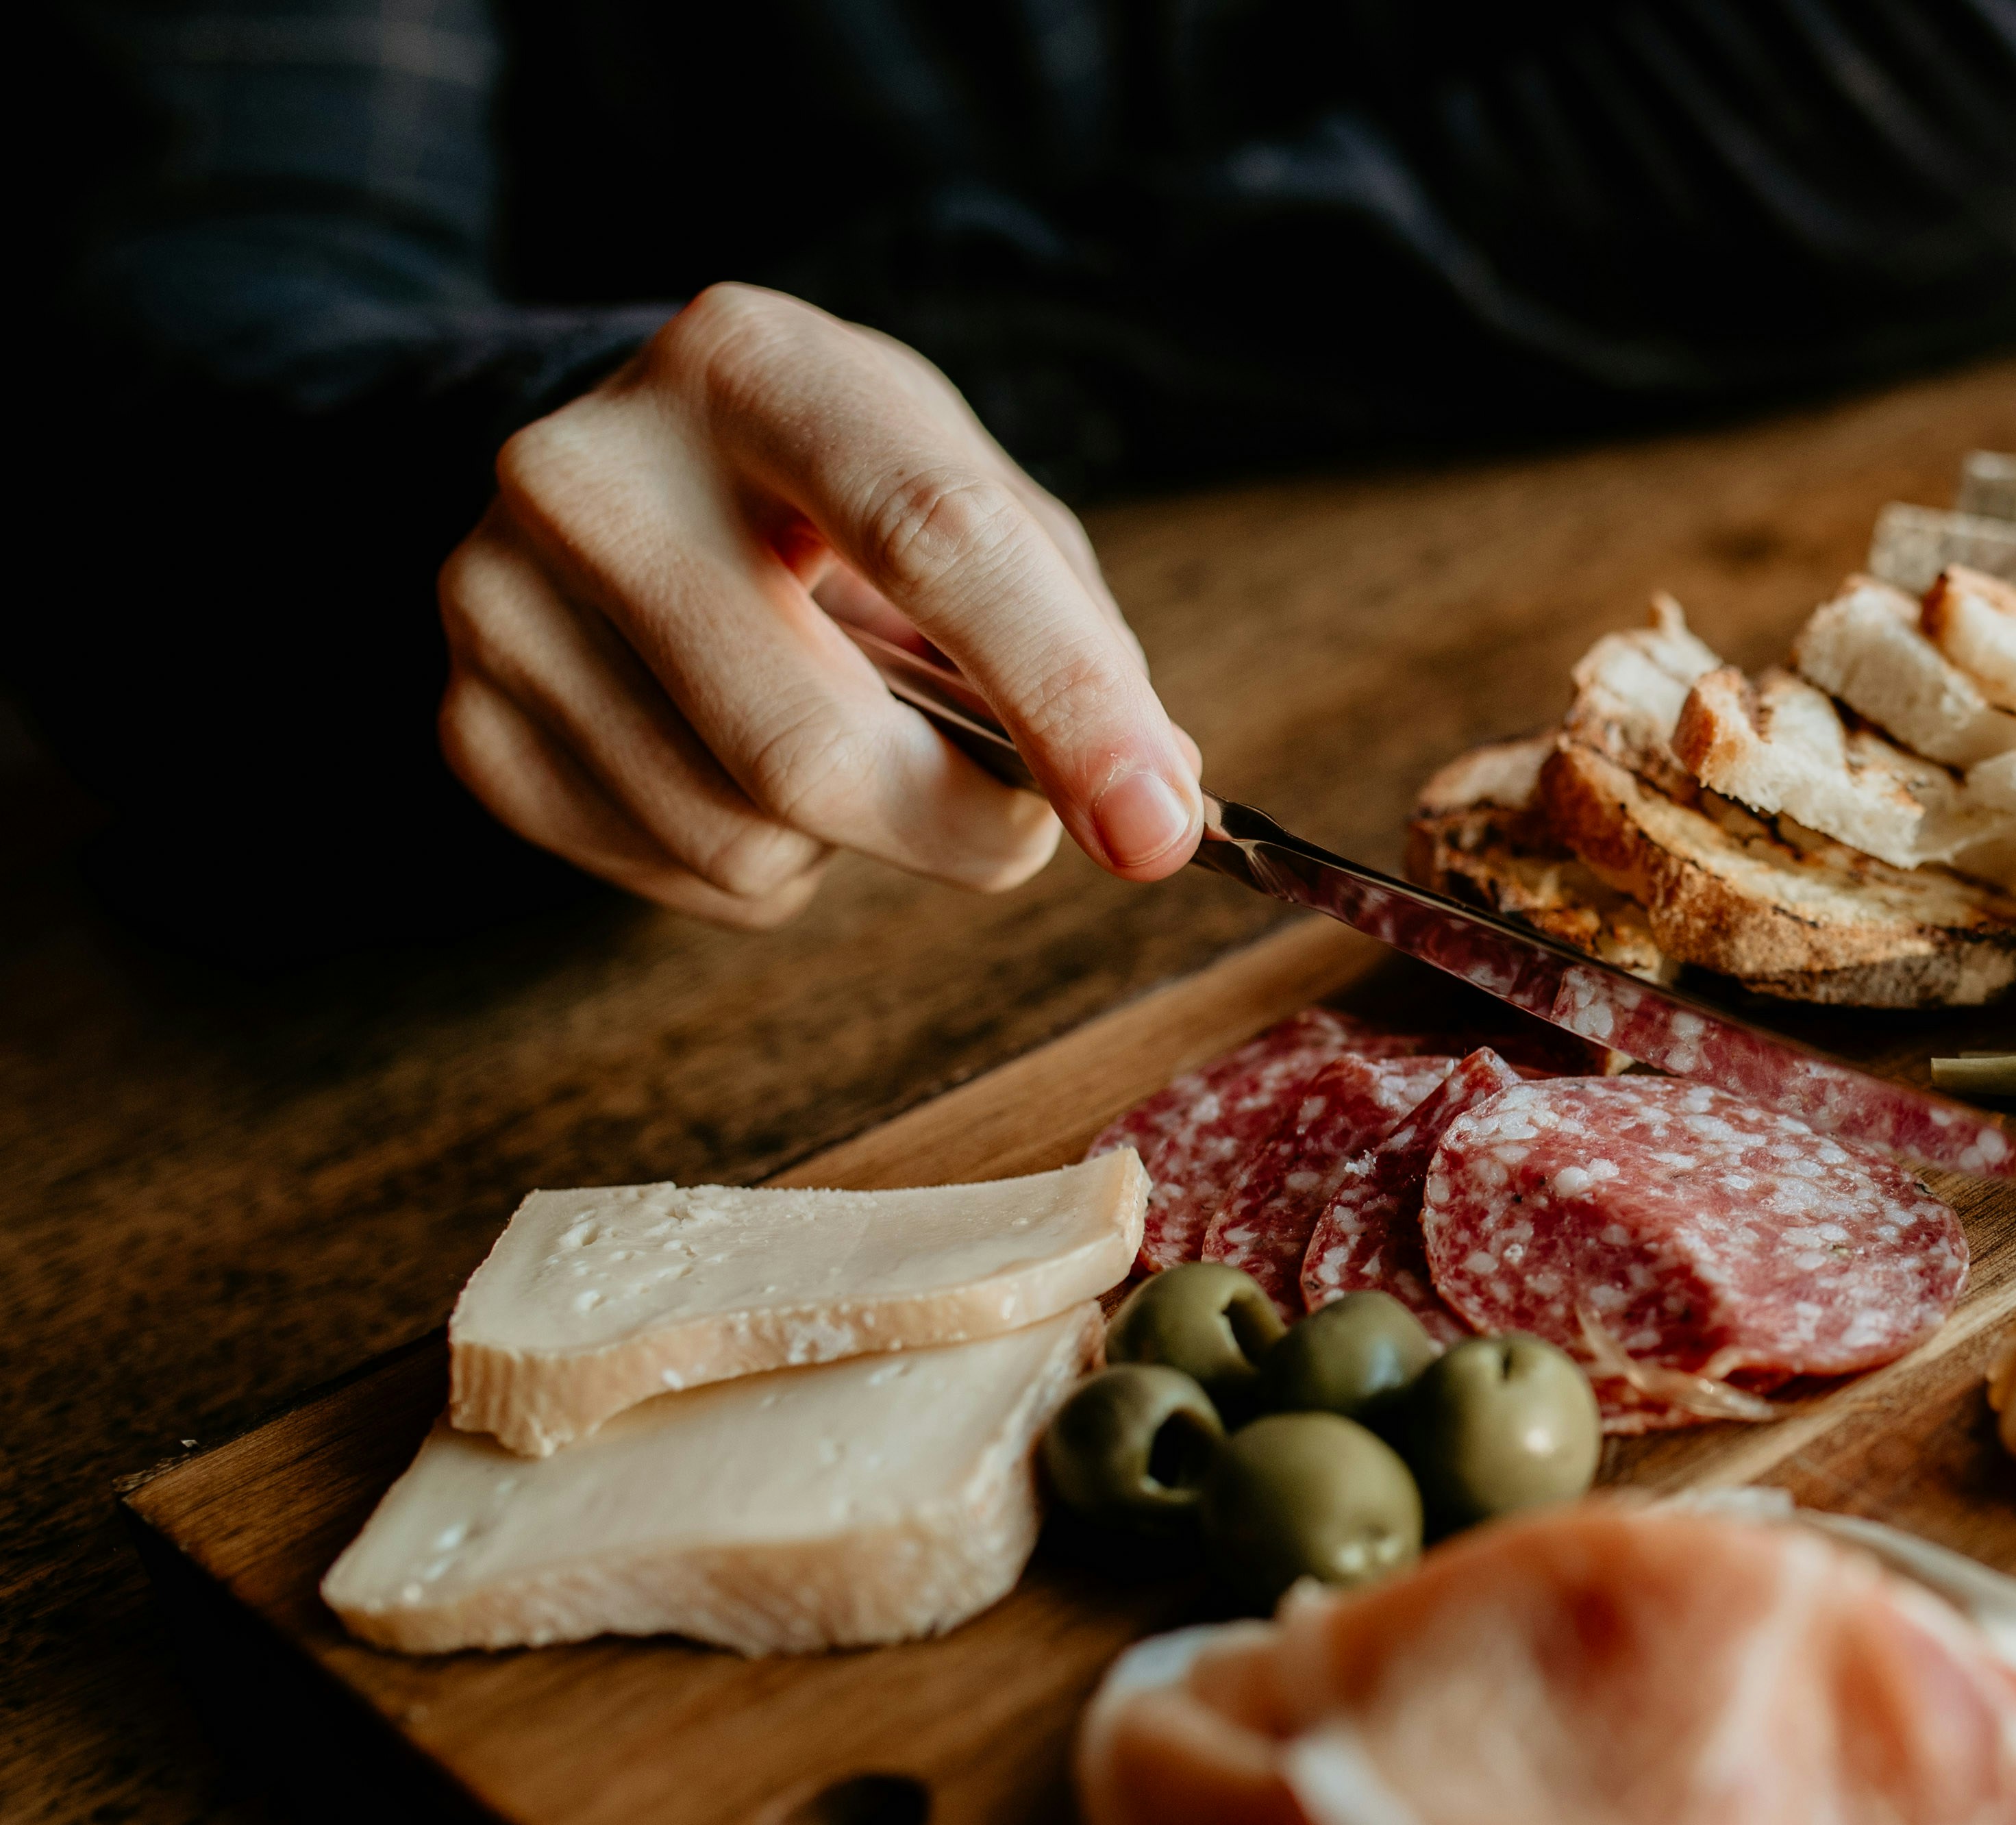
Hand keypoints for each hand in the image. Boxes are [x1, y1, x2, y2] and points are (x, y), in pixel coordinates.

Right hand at [438, 284, 1199, 926]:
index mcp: (752, 366)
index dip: (1064, 699)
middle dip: (964, 826)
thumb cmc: (831, 488)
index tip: (1155, 823)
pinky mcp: (470, 718)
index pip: (935, 542)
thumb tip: (1151, 796)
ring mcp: (499, 595)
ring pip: (745, 839)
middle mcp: (593, 468)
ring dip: (853, 841)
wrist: (620, 466)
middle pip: (817, 746)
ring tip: (838, 731)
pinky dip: (765, 862)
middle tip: (1018, 817)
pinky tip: (740, 758)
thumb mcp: (964, 486)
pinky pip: (676, 877)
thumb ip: (1074, 630)